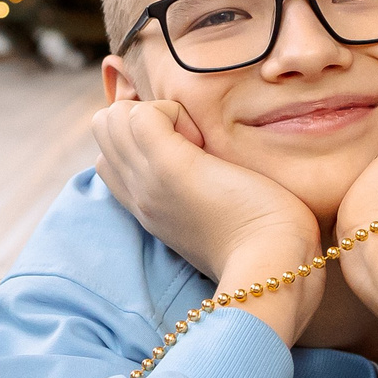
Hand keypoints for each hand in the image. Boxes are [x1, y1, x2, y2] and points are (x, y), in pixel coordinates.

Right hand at [90, 98, 325, 344]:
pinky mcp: (169, 168)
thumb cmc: (262, 240)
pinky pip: (142, 114)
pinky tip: (204, 142)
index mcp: (147, 207)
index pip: (109, 156)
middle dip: (144, 117)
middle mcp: (138, 195)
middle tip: (192, 142)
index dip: (141, 137)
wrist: (273, 265)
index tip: (188, 153)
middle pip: (104, 129)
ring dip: (157, 113)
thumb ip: (198, 191)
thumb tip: (203, 158)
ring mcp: (148, 181)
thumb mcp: (215, 215)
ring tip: (198, 143)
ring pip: (113, 117)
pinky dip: (174, 112)